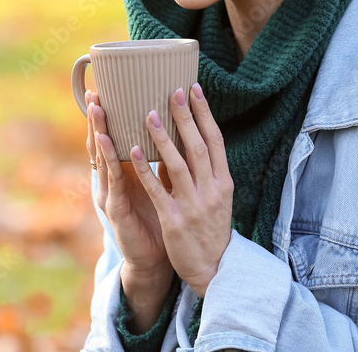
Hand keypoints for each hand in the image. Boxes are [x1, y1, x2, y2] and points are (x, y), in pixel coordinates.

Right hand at [85, 89, 175, 330]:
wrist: (156, 260)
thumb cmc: (158, 220)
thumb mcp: (160, 184)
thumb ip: (159, 160)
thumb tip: (173, 130)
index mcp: (123, 173)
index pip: (112, 138)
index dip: (107, 116)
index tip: (104, 89)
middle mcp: (112, 182)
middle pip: (101, 144)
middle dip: (97, 119)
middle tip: (94, 93)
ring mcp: (110, 195)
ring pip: (103, 159)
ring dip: (99, 133)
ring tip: (97, 111)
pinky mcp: (116, 211)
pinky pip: (115, 182)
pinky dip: (113, 161)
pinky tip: (111, 144)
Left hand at [129, 83, 233, 297]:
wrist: (212, 269)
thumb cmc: (210, 227)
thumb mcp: (217, 196)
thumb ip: (203, 170)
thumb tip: (188, 137)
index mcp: (224, 182)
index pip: (216, 140)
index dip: (205, 113)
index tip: (194, 88)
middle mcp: (212, 191)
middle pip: (198, 147)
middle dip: (185, 117)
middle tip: (173, 91)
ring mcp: (193, 206)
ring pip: (177, 165)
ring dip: (162, 137)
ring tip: (147, 114)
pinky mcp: (174, 220)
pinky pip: (157, 190)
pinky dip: (145, 169)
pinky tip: (133, 151)